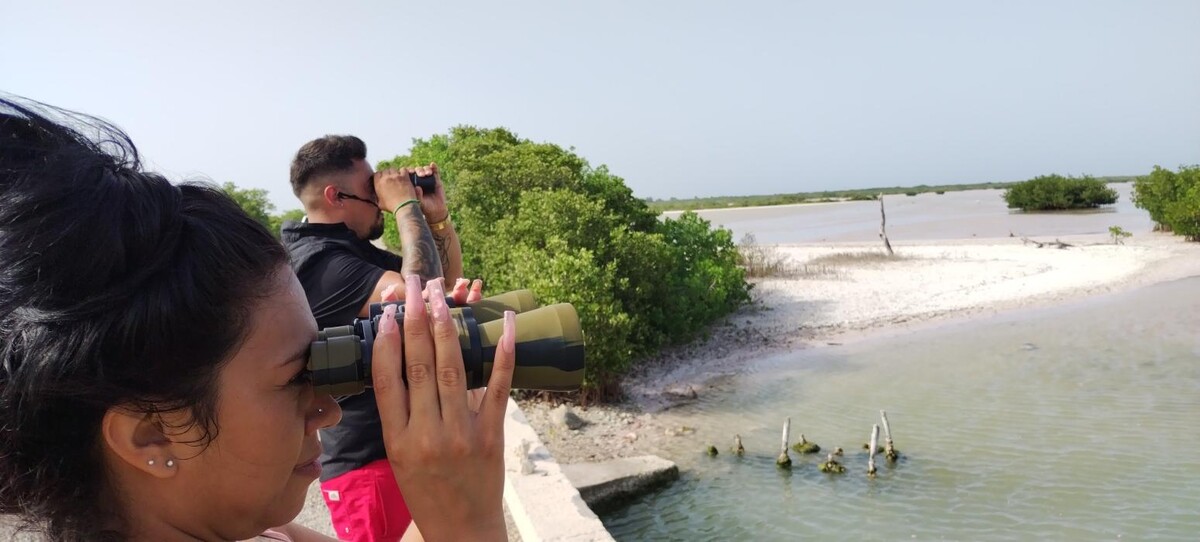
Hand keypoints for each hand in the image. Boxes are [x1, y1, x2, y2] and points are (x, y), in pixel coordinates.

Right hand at [371, 276, 512, 541]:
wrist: (462, 530)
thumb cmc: (427, 491)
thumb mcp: (399, 456)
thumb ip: (401, 414)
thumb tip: (400, 361)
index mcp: (398, 441)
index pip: (387, 381)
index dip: (385, 343)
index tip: (386, 312)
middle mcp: (428, 434)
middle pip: (419, 366)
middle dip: (416, 320)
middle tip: (416, 287)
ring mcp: (463, 433)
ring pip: (454, 369)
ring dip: (448, 326)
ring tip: (443, 295)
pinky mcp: (493, 435)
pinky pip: (498, 387)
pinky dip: (503, 353)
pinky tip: (504, 324)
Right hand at [374, 167, 419, 213]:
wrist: (403, 207)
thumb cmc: (392, 207)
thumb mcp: (380, 204)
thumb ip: (378, 198)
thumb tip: (377, 197)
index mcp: (378, 184)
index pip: (377, 174)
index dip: (380, 175)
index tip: (383, 178)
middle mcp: (386, 178)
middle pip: (385, 170)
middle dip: (388, 174)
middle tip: (391, 178)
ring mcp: (395, 177)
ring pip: (393, 169)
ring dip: (395, 172)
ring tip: (397, 177)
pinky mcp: (404, 177)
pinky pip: (403, 169)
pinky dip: (403, 172)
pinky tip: (404, 176)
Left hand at [412, 162, 449, 223]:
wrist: (435, 212)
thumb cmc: (424, 208)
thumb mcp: (418, 202)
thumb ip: (417, 195)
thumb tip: (417, 187)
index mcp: (412, 185)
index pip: (409, 175)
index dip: (409, 171)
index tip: (409, 171)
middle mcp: (419, 181)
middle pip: (417, 171)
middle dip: (418, 170)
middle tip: (421, 175)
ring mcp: (428, 180)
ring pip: (425, 170)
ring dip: (426, 169)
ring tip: (427, 173)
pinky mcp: (436, 180)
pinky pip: (435, 172)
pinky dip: (434, 167)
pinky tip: (433, 165)